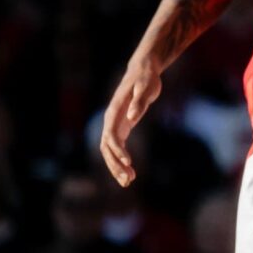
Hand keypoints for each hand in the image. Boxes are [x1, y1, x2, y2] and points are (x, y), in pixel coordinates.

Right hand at [100, 56, 162, 186]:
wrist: (143, 70)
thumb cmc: (146, 77)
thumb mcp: (146, 87)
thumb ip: (139, 101)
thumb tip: (132, 117)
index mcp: (114, 112)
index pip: (111, 136)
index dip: (118, 151)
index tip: (128, 163)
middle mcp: (110, 120)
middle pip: (107, 148)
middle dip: (115, 165)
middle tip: (127, 181)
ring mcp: (114, 124)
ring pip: (109, 151)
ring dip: (116, 166)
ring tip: (128, 182)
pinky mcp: (121, 127)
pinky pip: (117, 148)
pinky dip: (121, 160)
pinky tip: (130, 171)